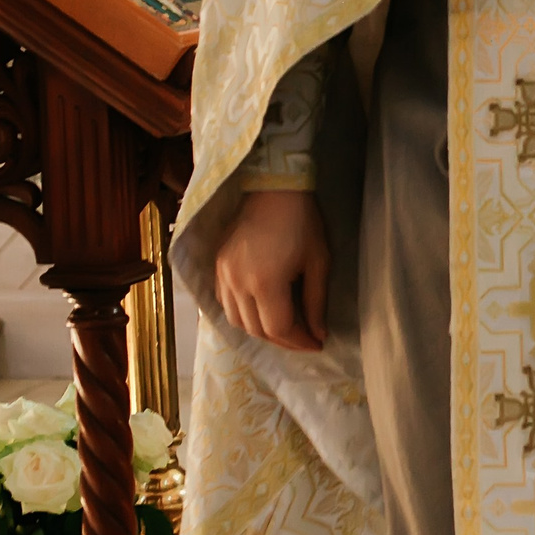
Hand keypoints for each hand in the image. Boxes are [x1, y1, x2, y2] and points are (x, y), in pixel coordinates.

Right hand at [214, 190, 329, 350]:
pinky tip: (261, 311)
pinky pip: (225, 303)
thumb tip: (318, 333)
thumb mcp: (318, 261)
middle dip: (283, 339)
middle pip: (256, 329)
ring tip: (285, 328)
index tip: (318, 344)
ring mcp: (222, 275)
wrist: (273, 190)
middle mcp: (237, 283)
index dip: (299, 341)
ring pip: (236, 321)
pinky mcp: (216, 267)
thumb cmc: (303, 222)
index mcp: (265, 282)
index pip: (278, 328)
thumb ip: (316, 301)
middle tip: (305, 339)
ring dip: (261, 330)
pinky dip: (242, 315)